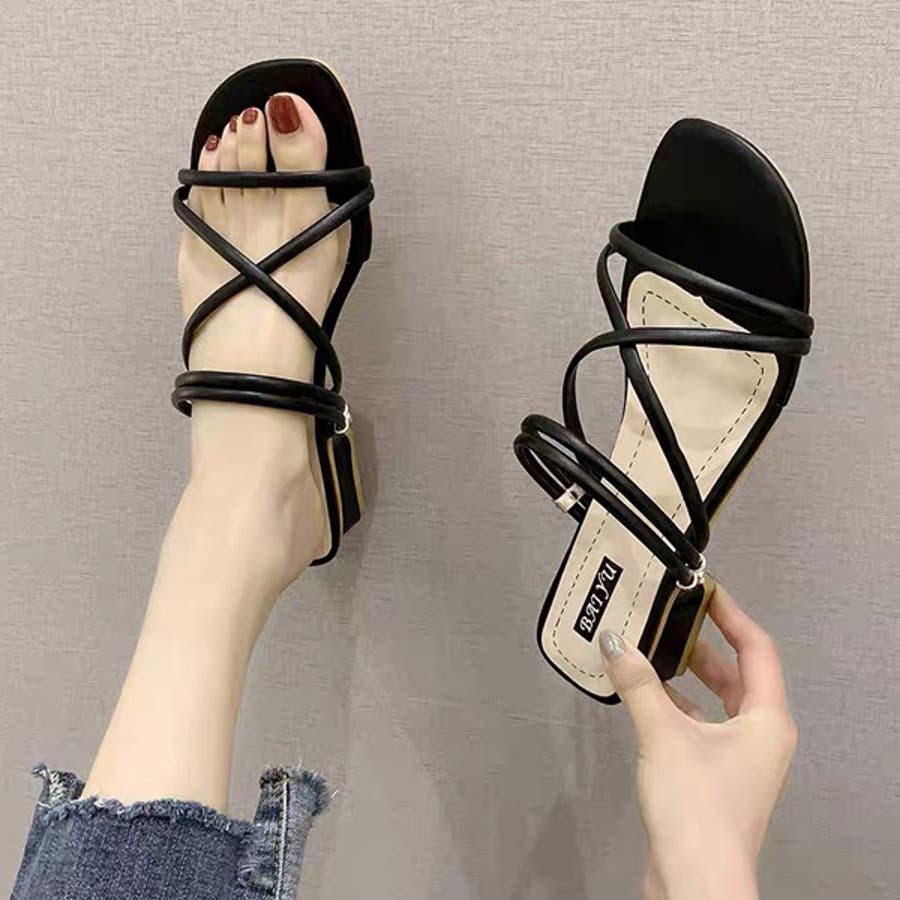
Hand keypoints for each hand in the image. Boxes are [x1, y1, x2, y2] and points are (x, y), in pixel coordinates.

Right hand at [598, 585, 797, 899]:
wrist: (695, 882)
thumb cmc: (697, 812)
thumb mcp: (663, 733)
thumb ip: (638, 683)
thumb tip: (615, 644)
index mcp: (767, 720)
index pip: (758, 648)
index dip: (732, 615)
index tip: (706, 592)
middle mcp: (762, 737)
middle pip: (738, 674)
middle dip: (704, 645)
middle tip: (672, 618)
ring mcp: (742, 760)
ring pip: (719, 702)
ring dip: (689, 677)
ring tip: (654, 651)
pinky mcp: (718, 778)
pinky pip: (702, 726)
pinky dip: (678, 707)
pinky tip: (648, 698)